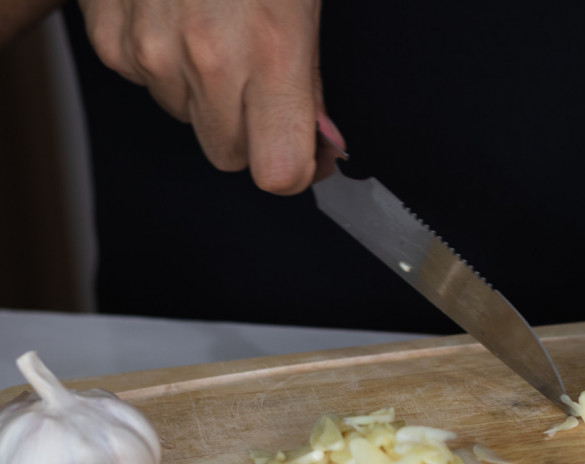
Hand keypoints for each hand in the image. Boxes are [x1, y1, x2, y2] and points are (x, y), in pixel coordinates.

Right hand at [78, 0, 343, 194]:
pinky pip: (147, 84)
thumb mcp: (305, 4)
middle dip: (256, 132)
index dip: (300, 168)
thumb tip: (321, 139)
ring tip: (222, 32)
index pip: (278, 172)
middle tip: (268, 88)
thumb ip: (311, 79)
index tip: (311, 151)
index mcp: (270, 50)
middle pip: (231, 155)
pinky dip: (168, 65)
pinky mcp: (110, 37)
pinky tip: (181, 19)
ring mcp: (149, 50)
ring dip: (210, 95)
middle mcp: (205, 59)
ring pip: (188, 119)